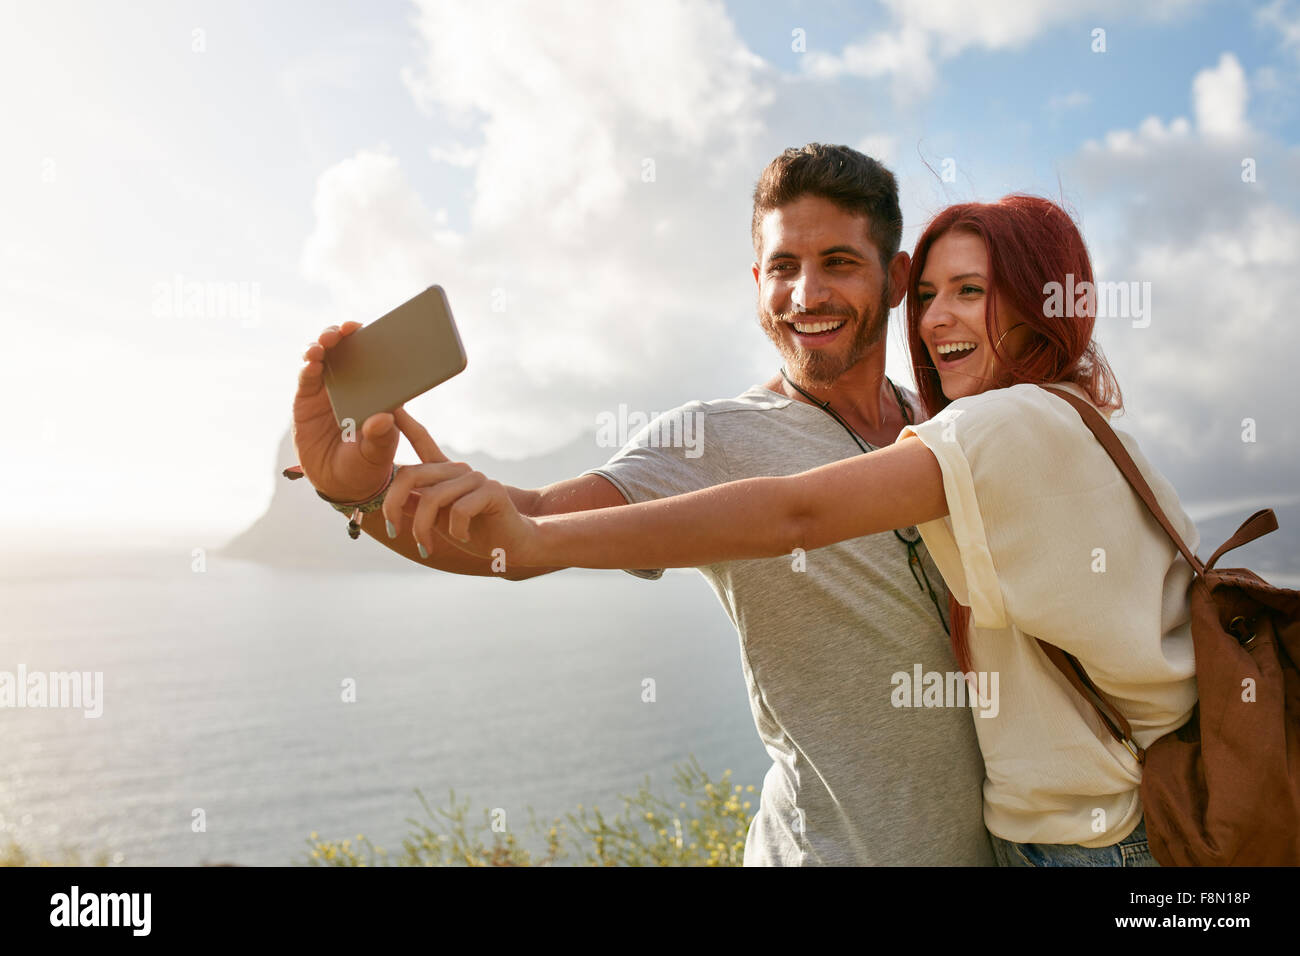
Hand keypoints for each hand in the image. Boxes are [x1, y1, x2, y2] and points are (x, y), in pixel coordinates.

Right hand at [293, 322, 421, 501]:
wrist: (339, 483)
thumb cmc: (366, 464)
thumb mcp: (377, 454)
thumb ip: (381, 438)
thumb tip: (384, 418)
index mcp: (377, 391)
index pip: (379, 359)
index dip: (378, 340)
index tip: (380, 329)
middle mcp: (353, 384)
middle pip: (349, 350)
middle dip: (347, 335)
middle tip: (349, 329)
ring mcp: (329, 389)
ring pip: (326, 357)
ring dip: (325, 343)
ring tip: (327, 341)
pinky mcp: (307, 398)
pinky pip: (307, 376)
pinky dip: (309, 365)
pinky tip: (312, 360)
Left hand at [383, 409, 540, 563]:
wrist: (510, 545)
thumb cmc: (474, 532)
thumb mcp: (436, 520)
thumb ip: (415, 505)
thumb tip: (389, 495)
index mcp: (444, 473)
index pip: (421, 441)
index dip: (405, 422)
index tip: (391, 404)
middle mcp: (458, 470)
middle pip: (411, 475)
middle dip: (393, 505)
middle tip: (393, 531)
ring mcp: (475, 478)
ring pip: (432, 499)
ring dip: (423, 529)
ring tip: (427, 547)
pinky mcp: (492, 490)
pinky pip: (459, 510)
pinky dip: (456, 531)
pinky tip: (465, 537)